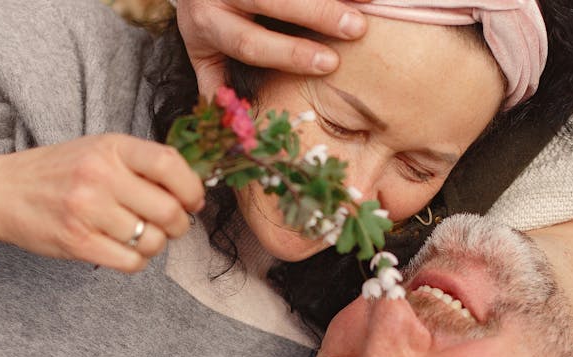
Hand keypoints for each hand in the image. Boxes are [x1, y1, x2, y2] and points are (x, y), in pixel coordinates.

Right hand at [0, 134, 204, 272]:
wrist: (2, 192)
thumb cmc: (59, 172)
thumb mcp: (99, 151)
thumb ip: (142, 164)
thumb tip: (193, 190)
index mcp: (111, 147)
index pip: (170, 164)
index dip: (192, 188)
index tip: (192, 201)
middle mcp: (99, 175)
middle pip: (168, 210)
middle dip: (180, 224)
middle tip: (171, 225)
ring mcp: (87, 211)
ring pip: (153, 241)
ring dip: (155, 244)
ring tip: (140, 235)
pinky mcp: (77, 243)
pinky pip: (131, 262)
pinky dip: (136, 260)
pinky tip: (124, 249)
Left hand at [176, 0, 371, 96]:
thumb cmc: (210, 23)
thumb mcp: (204, 54)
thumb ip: (219, 86)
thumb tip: (242, 127)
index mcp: (207, 25)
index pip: (249, 42)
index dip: (289, 53)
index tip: (328, 64)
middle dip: (316, 14)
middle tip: (355, 28)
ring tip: (368, 4)